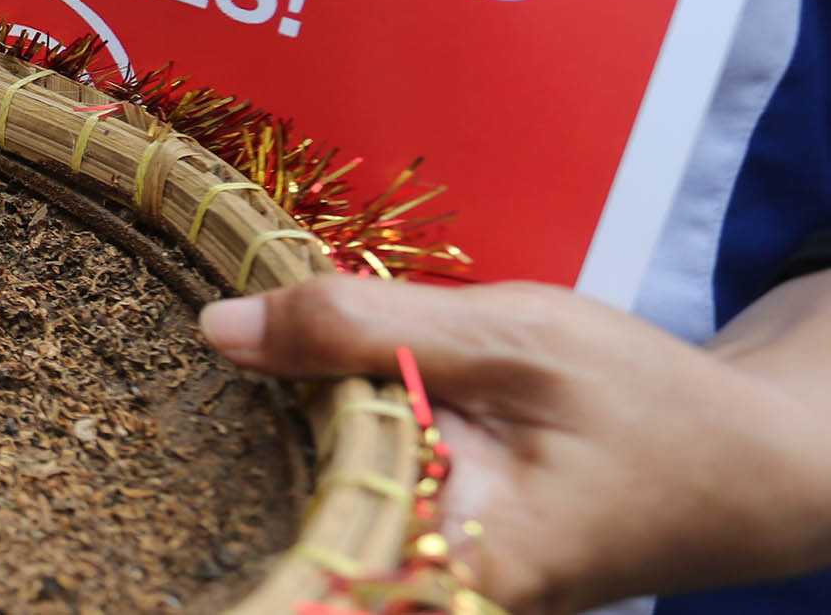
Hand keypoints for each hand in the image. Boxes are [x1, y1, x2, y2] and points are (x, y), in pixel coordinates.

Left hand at [200, 275, 830, 613]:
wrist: (746, 462)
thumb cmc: (646, 402)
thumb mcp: (507, 337)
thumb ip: (361, 328)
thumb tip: (221, 328)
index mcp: (462, 558)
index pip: (311, 554)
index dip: (234, 498)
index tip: (170, 447)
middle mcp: (444, 596)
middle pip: (304, 539)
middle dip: (248, 463)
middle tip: (197, 389)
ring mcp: (444, 589)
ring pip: (326, 523)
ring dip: (285, 457)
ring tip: (233, 394)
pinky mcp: (443, 565)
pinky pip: (360, 516)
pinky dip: (330, 461)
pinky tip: (297, 408)